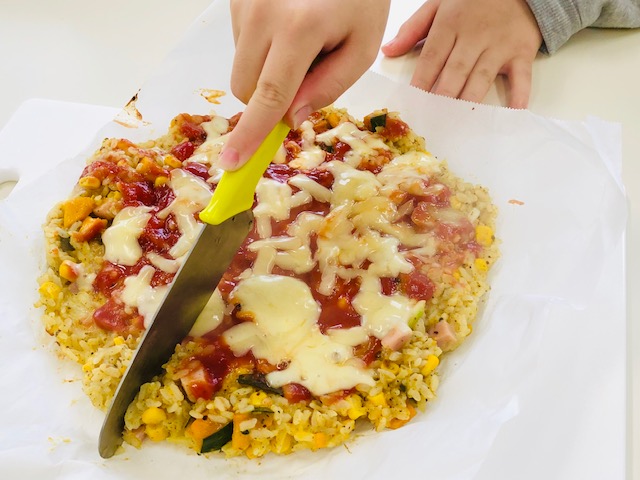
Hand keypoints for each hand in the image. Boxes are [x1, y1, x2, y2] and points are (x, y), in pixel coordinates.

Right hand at [221, 0, 390, 169]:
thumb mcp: (362, 46)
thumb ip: (328, 86)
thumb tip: (290, 118)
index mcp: (298, 29)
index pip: (269, 96)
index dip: (252, 135)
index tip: (233, 163)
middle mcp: (261, 14)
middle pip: (246, 87)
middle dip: (269, 99)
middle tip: (307, 74)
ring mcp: (244, 2)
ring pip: (241, 67)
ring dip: (267, 70)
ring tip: (301, 38)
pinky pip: (240, 43)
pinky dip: (262, 48)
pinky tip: (288, 24)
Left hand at [381, 0, 541, 107]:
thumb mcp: (438, 3)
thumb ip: (412, 29)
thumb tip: (388, 51)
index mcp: (450, 24)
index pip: (431, 58)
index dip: (421, 82)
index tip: (413, 103)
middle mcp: (474, 37)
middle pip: (455, 72)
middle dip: (443, 97)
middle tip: (433, 119)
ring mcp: (499, 46)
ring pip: (481, 78)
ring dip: (469, 101)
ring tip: (459, 122)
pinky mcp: (521, 52)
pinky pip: (521, 77)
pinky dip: (519, 96)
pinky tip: (512, 114)